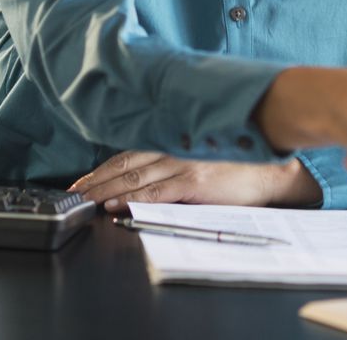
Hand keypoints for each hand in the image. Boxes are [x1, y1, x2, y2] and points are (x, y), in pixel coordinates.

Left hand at [68, 151, 319, 212]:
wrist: (273, 171)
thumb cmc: (240, 165)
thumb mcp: (203, 155)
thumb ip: (176, 161)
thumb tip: (145, 179)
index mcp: (175, 142)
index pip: (128, 155)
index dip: (102, 169)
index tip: (82, 182)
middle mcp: (175, 149)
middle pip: (124, 166)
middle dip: (95, 181)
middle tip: (72, 194)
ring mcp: (183, 164)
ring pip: (133, 179)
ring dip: (104, 191)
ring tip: (83, 201)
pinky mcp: (194, 181)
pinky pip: (155, 192)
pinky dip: (130, 199)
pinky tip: (113, 205)